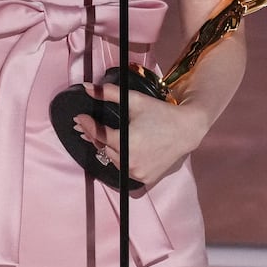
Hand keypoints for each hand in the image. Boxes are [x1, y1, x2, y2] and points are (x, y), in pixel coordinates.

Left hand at [73, 84, 208, 185]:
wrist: (186, 130)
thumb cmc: (160, 113)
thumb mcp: (134, 100)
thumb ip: (108, 94)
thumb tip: (87, 88)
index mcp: (126, 142)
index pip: (98, 135)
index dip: (87, 126)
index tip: (79, 118)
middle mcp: (130, 161)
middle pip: (103, 148)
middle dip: (95, 136)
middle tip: (86, 126)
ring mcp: (137, 173)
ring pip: (113, 160)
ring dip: (108, 148)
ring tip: (103, 136)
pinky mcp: (145, 178)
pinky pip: (125, 169)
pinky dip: (122, 159)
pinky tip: (121, 149)